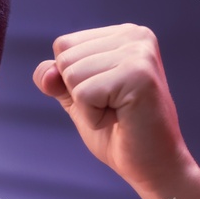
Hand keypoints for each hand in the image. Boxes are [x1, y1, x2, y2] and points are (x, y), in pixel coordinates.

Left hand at [33, 24, 195, 194]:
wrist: (152, 164)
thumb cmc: (117, 132)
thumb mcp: (76, 98)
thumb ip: (55, 79)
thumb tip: (47, 74)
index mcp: (123, 34)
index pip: (63, 45)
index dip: (71, 81)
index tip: (106, 95)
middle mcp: (135, 35)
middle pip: (65, 58)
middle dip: (78, 93)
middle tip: (114, 107)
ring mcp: (139, 52)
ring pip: (71, 75)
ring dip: (87, 106)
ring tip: (119, 112)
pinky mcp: (138, 75)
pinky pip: (83, 94)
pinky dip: (93, 117)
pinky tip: (121, 119)